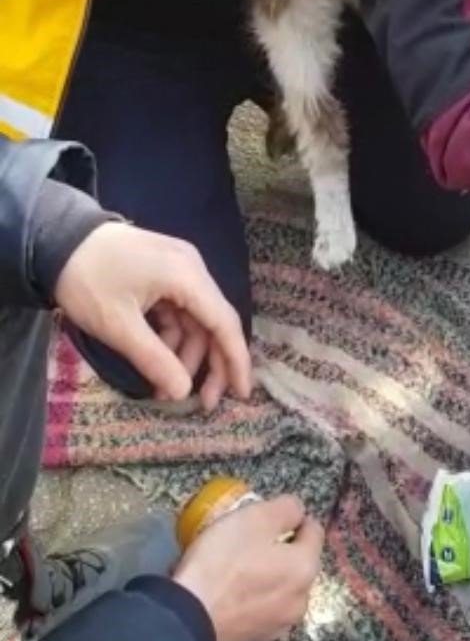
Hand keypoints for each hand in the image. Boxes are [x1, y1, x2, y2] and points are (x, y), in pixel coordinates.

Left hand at [54, 222, 251, 410]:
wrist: (56, 237)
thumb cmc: (88, 280)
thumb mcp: (119, 326)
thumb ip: (155, 359)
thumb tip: (183, 392)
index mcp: (187, 276)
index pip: (224, 323)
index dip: (236, 361)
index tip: (242, 394)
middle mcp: (192, 269)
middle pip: (213, 323)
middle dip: (209, 364)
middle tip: (204, 403)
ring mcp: (178, 268)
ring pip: (195, 320)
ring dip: (184, 354)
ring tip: (164, 388)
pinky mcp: (163, 272)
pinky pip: (178, 311)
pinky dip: (170, 337)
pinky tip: (155, 360)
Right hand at [173, 496, 323, 640]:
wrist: (187, 617)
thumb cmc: (222, 562)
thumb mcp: (255, 518)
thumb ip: (286, 508)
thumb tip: (298, 511)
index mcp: (305, 567)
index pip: (313, 529)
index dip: (291, 517)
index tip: (266, 517)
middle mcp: (302, 599)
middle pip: (298, 560)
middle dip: (280, 548)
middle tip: (247, 540)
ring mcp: (281, 623)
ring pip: (281, 585)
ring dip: (268, 573)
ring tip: (237, 566)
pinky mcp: (259, 638)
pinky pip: (263, 606)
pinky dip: (254, 596)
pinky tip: (232, 591)